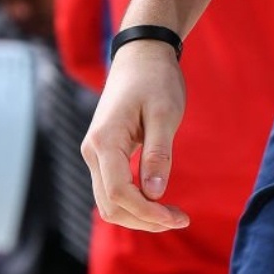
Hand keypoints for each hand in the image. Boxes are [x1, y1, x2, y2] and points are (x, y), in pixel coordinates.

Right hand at [80, 41, 190, 231]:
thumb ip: (159, 153)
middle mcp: (92, 152)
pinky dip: (135, 200)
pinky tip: (158, 201)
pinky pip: (114, 187)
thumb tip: (155, 194)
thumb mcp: (165, 113)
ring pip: (109, 200)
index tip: (177, 217)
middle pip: (110, 205)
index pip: (119, 193)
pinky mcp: (105, 153)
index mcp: (105, 142)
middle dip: (144, 219)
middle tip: (181, 219)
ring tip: (173, 215)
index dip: (147, 212)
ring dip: (139, 214)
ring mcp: (96, 153)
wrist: (142, 54)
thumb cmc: (156, 79)